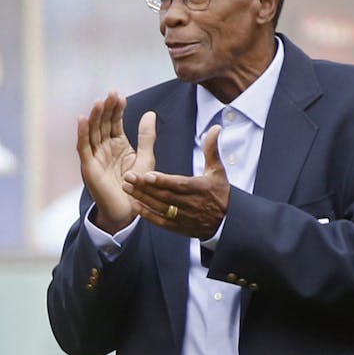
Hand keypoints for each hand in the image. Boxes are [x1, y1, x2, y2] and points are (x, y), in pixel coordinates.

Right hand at [76, 92, 156, 233]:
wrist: (128, 211)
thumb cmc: (137, 187)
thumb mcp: (146, 157)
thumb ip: (146, 137)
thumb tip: (150, 113)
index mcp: (117, 145)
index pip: (115, 122)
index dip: (117, 110)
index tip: (121, 97)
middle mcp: (104, 149)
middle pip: (103, 124)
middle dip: (106, 109)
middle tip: (111, 94)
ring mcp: (95, 157)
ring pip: (92, 133)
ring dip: (94, 117)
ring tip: (98, 102)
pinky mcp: (89, 168)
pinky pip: (84, 148)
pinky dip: (82, 134)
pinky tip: (82, 120)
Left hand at [122, 123, 230, 239]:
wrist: (227, 222)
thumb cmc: (220, 193)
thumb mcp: (218, 170)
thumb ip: (212, 149)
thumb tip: (216, 128)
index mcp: (200, 188)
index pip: (179, 184)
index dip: (163, 181)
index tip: (148, 175)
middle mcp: (191, 204)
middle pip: (165, 195)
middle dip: (145, 186)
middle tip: (128, 177)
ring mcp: (184, 217)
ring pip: (160, 207)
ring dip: (142, 198)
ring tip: (126, 187)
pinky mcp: (178, 227)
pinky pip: (161, 222)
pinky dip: (148, 215)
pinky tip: (135, 205)